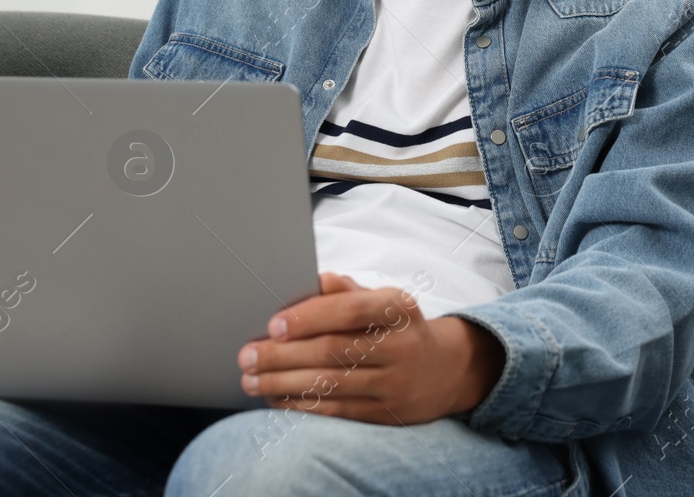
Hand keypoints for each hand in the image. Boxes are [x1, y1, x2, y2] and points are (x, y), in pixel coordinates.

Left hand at [237, 271, 504, 424]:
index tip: (273, 325)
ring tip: (251, 379)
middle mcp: (401, 346)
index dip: (310, 317)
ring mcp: (395, 384)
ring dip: (283, 383)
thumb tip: (318, 279)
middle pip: (333, 351)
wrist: (446, 370)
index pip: (351, 310)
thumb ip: (348, 291)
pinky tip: (276, 398)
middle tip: (247, 355)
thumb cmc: (398, 327)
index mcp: (398, 309)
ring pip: (330, 384)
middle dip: (283, 355)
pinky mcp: (386, 414)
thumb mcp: (383, 300)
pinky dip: (301, 405)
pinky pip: (336, 410)